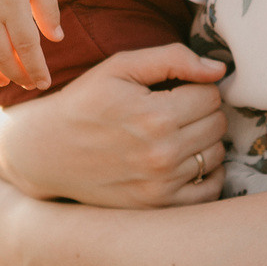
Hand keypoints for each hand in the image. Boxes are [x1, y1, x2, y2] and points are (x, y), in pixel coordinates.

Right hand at [0, 43, 228, 207]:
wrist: (47, 151)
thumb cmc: (84, 102)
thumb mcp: (120, 67)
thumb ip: (173, 58)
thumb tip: (219, 70)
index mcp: (156, 115)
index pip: (211, 95)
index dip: (196, 86)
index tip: (175, 89)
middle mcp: (163, 154)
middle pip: (218, 124)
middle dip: (202, 111)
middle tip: (174, 109)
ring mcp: (161, 185)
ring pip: (217, 154)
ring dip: (203, 141)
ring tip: (174, 133)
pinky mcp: (158, 206)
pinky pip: (210, 190)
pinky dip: (207, 173)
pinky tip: (185, 160)